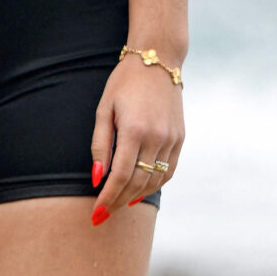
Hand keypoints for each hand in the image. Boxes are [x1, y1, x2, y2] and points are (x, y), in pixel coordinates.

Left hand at [89, 55, 184, 225]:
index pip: (120, 176)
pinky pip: (169, 170)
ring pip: (155, 180)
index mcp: (134, 130)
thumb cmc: (124, 83)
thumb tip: (97, 177)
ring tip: (119, 205)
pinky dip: (155, 184)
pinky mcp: (180, 138)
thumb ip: (100, 144)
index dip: (107, 198)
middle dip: (118, 202)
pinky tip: (140, 191)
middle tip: (103, 215)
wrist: (158, 61)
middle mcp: (157, 137)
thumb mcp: (104, 109)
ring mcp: (172, 139)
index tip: (96, 214)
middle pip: (137, 182)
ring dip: (136, 196)